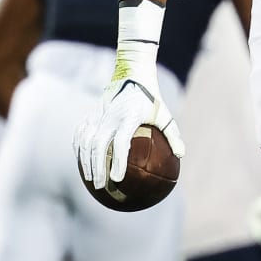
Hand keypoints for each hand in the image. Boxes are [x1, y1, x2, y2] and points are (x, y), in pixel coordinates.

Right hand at [75, 70, 185, 192]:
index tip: (117, 179)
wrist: (132, 75)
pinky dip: (79, 148)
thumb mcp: (165, 115)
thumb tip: (181, 155)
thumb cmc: (151, 100)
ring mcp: (99, 114)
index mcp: (130, 117)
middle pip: (99, 144)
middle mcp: (111, 116)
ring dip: (86, 160)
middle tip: (101, 185)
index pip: (121, 142)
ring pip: (86, 140)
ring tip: (91, 179)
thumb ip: (173, 135)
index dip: (118, 161)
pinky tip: (82, 161)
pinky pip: (81, 133)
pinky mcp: (92, 113)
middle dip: (97, 166)